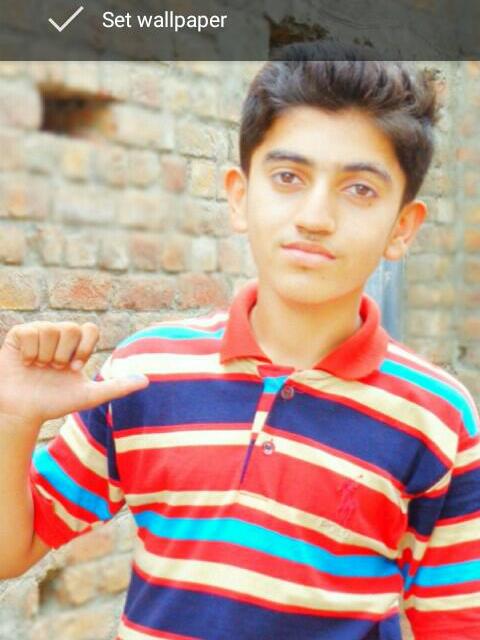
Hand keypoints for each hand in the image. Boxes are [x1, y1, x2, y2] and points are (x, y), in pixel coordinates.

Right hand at [0, 321, 148, 424]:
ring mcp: (39, 333)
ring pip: (51, 329)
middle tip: (54, 370)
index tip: (75, 368)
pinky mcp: (19, 334)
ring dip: (45, 355)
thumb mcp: (89, 396)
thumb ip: (118, 387)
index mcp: (76, 346)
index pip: (90, 328)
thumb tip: (147, 381)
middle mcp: (59, 336)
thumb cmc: (54, 403)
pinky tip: (25, 363)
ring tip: (38, 367)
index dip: (85, 347)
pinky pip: (30, 332)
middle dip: (64, 355)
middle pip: (71, 329)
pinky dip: (29, 352)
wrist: (22, 412)